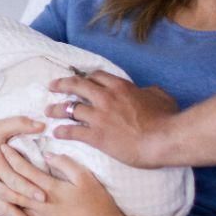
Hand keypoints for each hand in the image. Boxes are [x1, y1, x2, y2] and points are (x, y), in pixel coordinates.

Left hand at [3, 150, 138, 215]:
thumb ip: (67, 165)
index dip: (13, 158)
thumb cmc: (99, 205)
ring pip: (13, 207)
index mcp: (51, 189)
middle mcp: (42, 204)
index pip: (26, 171)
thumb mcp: (86, 179)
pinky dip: (7, 215)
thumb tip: (48, 155)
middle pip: (11, 190)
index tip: (1, 146)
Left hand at [48, 73, 179, 165]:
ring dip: (57, 109)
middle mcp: (105, 98)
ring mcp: (99, 116)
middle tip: (52, 86)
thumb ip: (149, 91)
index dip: (85, 77)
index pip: (96, 76)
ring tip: (48, 111)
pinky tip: (56, 133)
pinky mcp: (97, 136)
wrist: (163, 139)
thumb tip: (147, 91)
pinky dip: (63, 131)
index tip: (78, 79)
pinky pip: (74, 131)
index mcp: (120, 87)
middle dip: (62, 85)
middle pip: (77, 86)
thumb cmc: (166, 118)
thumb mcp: (160, 97)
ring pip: (70, 108)